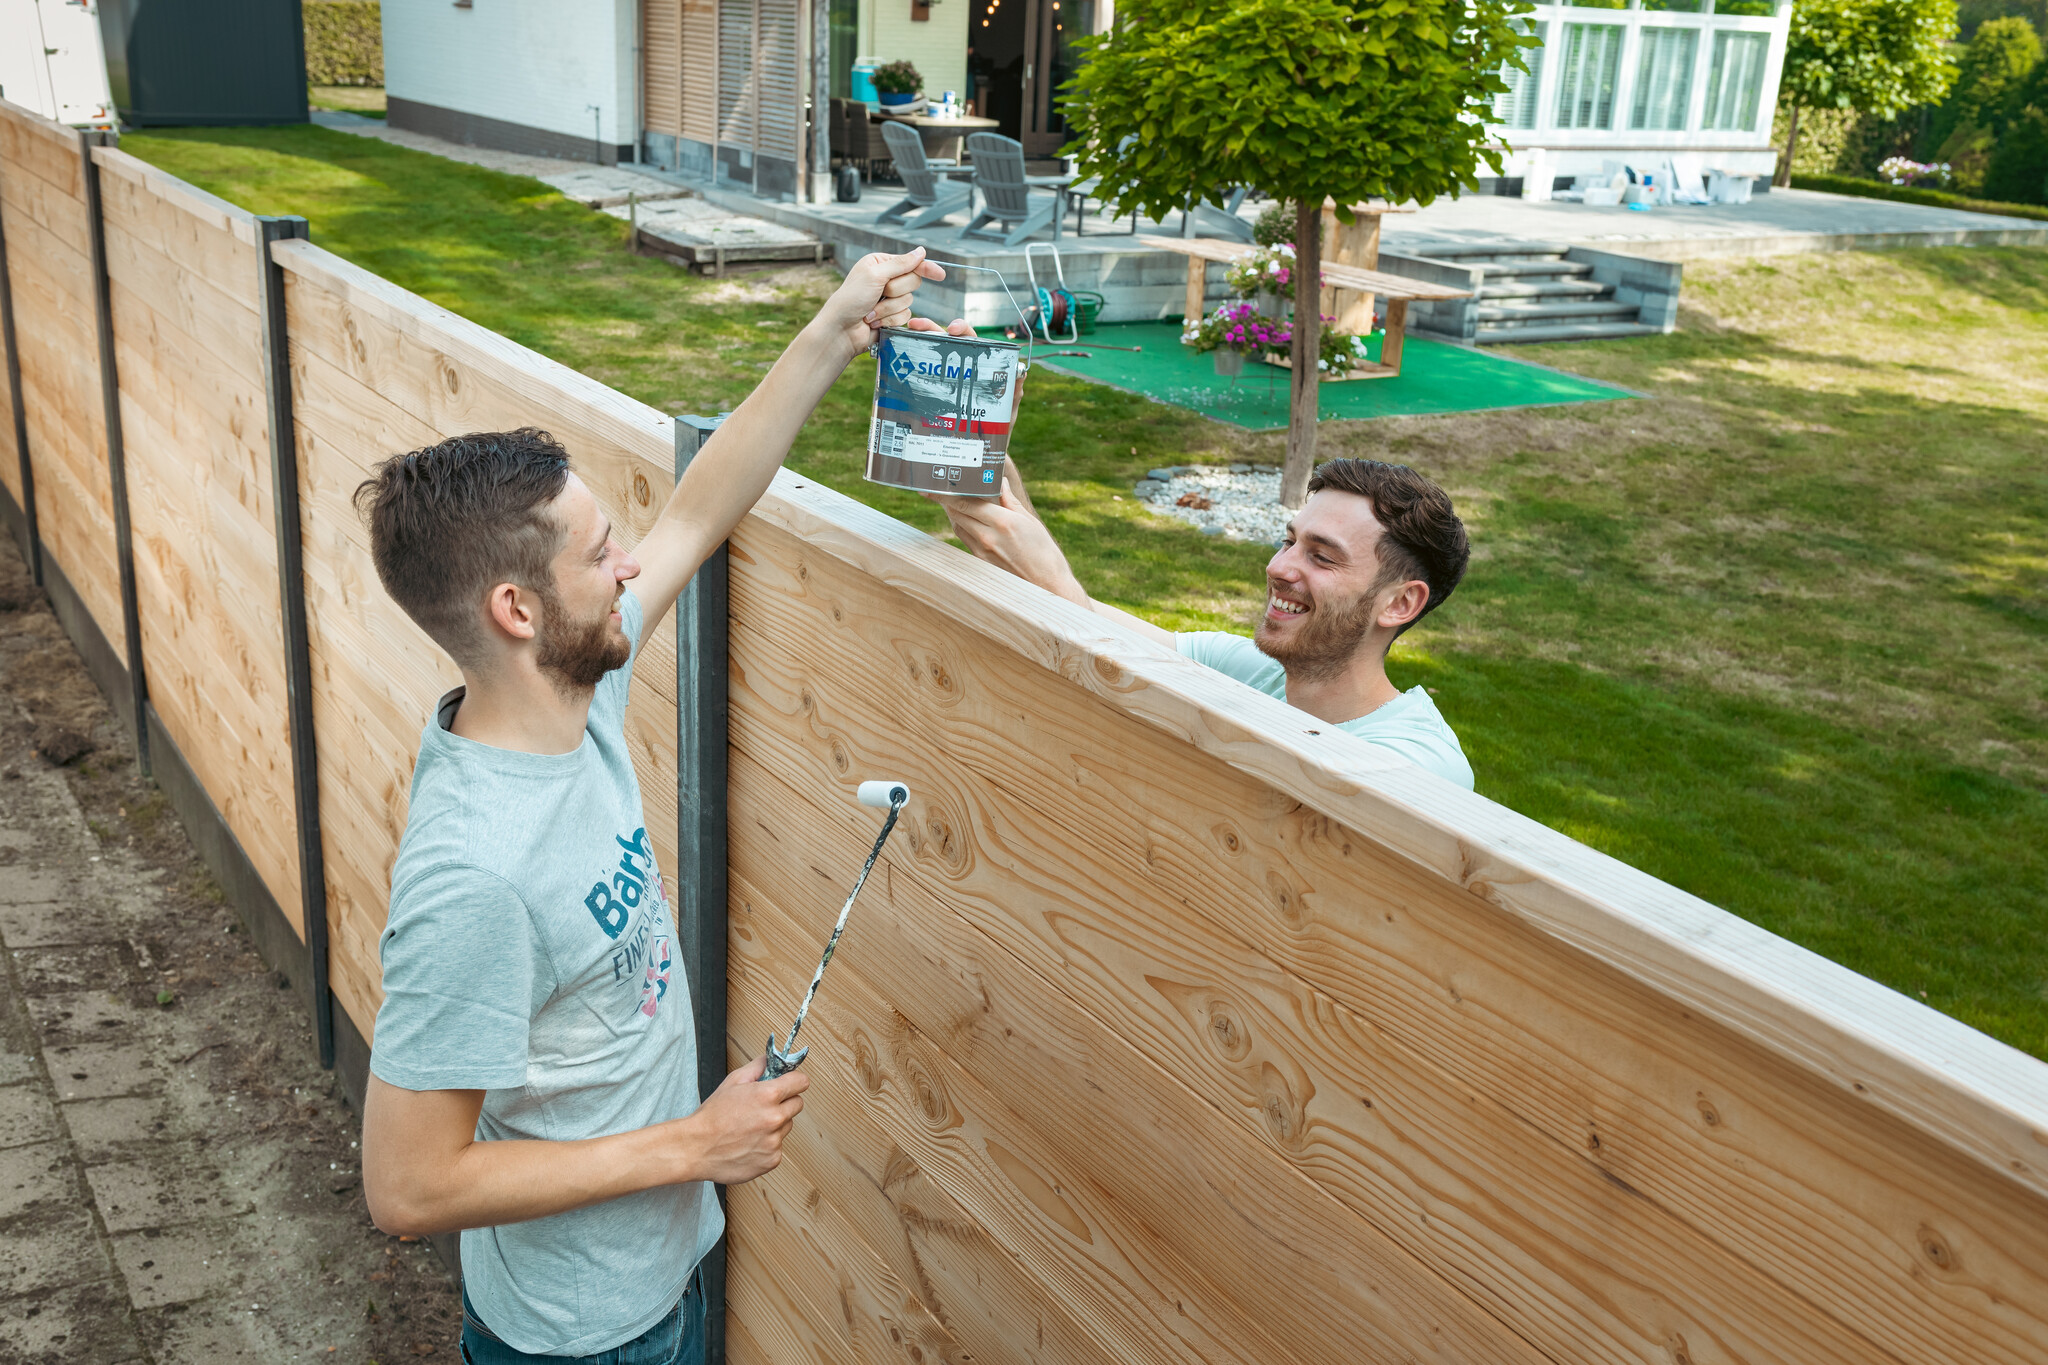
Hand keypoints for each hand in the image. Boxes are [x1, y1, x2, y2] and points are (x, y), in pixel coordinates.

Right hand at [676, 1056, 807, 1184]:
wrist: (696, 1148)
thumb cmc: (712, 1116)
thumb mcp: (732, 1082)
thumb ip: (757, 1067)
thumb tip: (772, 1059)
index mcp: (768, 1095)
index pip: (801, 1082)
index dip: (794, 1081)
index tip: (789, 1084)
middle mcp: (775, 1118)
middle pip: (797, 1104)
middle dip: (784, 1102)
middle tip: (764, 1106)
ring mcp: (774, 1141)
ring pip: (786, 1126)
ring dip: (775, 1125)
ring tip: (750, 1127)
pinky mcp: (772, 1159)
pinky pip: (778, 1147)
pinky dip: (767, 1145)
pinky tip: (748, 1144)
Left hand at [813, 247, 976, 359]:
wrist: (842, 330)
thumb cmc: (851, 299)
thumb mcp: (875, 275)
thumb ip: (900, 264)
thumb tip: (921, 252)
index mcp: (880, 264)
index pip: (910, 262)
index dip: (926, 267)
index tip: (940, 274)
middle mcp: (886, 279)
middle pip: (913, 282)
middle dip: (896, 291)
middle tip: (879, 294)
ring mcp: (889, 299)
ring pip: (909, 301)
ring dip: (889, 308)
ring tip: (871, 311)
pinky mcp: (892, 316)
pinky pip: (905, 316)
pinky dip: (890, 319)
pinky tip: (875, 321)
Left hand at [926, 478, 1089, 606]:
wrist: (1048, 585)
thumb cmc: (1044, 552)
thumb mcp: (1030, 521)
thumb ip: (1010, 501)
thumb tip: (1000, 483)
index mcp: (1002, 522)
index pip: (965, 504)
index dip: (945, 494)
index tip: (931, 488)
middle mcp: (988, 537)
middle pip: (957, 514)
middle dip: (946, 501)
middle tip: (940, 490)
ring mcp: (983, 552)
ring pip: (959, 527)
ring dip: (953, 514)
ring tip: (951, 502)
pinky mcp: (982, 562)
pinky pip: (966, 540)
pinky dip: (963, 528)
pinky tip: (966, 521)